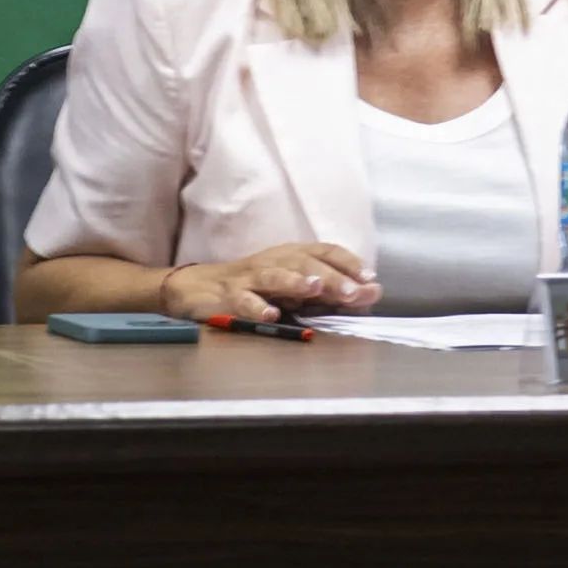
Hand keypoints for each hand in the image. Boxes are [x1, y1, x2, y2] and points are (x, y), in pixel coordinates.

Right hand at [169, 239, 381, 327]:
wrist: (197, 288)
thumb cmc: (254, 287)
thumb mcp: (293, 286)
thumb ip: (329, 292)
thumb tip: (370, 295)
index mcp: (291, 255)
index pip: (325, 251)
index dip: (349, 263)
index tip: (370, 278)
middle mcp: (273, 261)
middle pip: (305, 263)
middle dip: (331, 278)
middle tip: (353, 292)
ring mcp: (250, 279)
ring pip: (275, 276)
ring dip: (295, 281)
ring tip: (313, 288)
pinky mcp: (228, 297)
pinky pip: (243, 301)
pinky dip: (256, 308)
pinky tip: (270, 316)